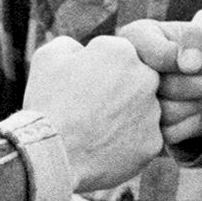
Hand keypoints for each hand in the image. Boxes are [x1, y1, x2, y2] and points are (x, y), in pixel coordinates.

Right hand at [24, 34, 161, 190]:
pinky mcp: (154, 142)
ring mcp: (153, 112)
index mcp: (121, 51)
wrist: (51, 155)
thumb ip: (72, 45)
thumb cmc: (47, 104)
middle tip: (92, 109)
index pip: (118, 55)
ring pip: (143, 110)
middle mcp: (145, 78)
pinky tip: (105, 147)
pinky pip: (144, 138)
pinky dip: (129, 143)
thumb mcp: (47, 58)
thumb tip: (82, 50)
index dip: (99, 70)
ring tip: (96, 130)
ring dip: (126, 116)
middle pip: (137, 80)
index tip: (84, 86)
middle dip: (120, 90)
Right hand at [117, 9, 201, 145]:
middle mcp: (128, 69)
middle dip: (195, 84)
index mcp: (136, 37)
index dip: (185, 62)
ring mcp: (133, 101)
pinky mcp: (145, 129)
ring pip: (160, 113)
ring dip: (195, 103)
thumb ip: (200, 33)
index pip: (152, 55)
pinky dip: (189, 123)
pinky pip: (166, 133)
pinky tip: (194, 110)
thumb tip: (187, 63)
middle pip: (155, 86)